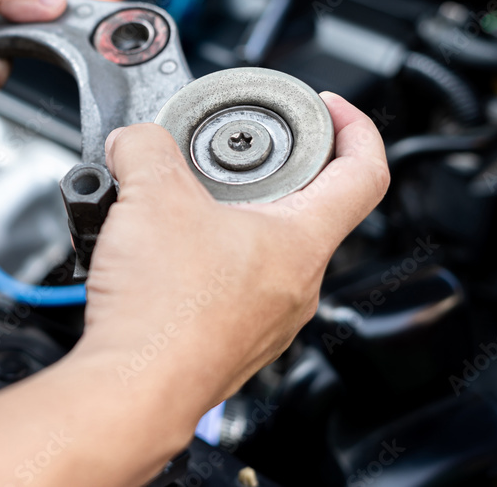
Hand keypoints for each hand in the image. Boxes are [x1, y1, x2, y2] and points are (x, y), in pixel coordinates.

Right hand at [75, 92, 388, 414]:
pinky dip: (205, 255)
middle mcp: (295, 284)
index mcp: (300, 241)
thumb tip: (136, 141)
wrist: (131, 388)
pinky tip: (164, 251)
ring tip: (182, 203)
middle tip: (231, 154)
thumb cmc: (162, 314)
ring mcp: (266, 317)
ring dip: (229, 216)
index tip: (328, 106)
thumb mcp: (150, 193)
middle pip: (307, 207)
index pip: (365, 172)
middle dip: (269, 169)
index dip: (353, 126)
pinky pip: (233, 282)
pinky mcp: (231, 336)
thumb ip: (146, 147)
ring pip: (263, 248)